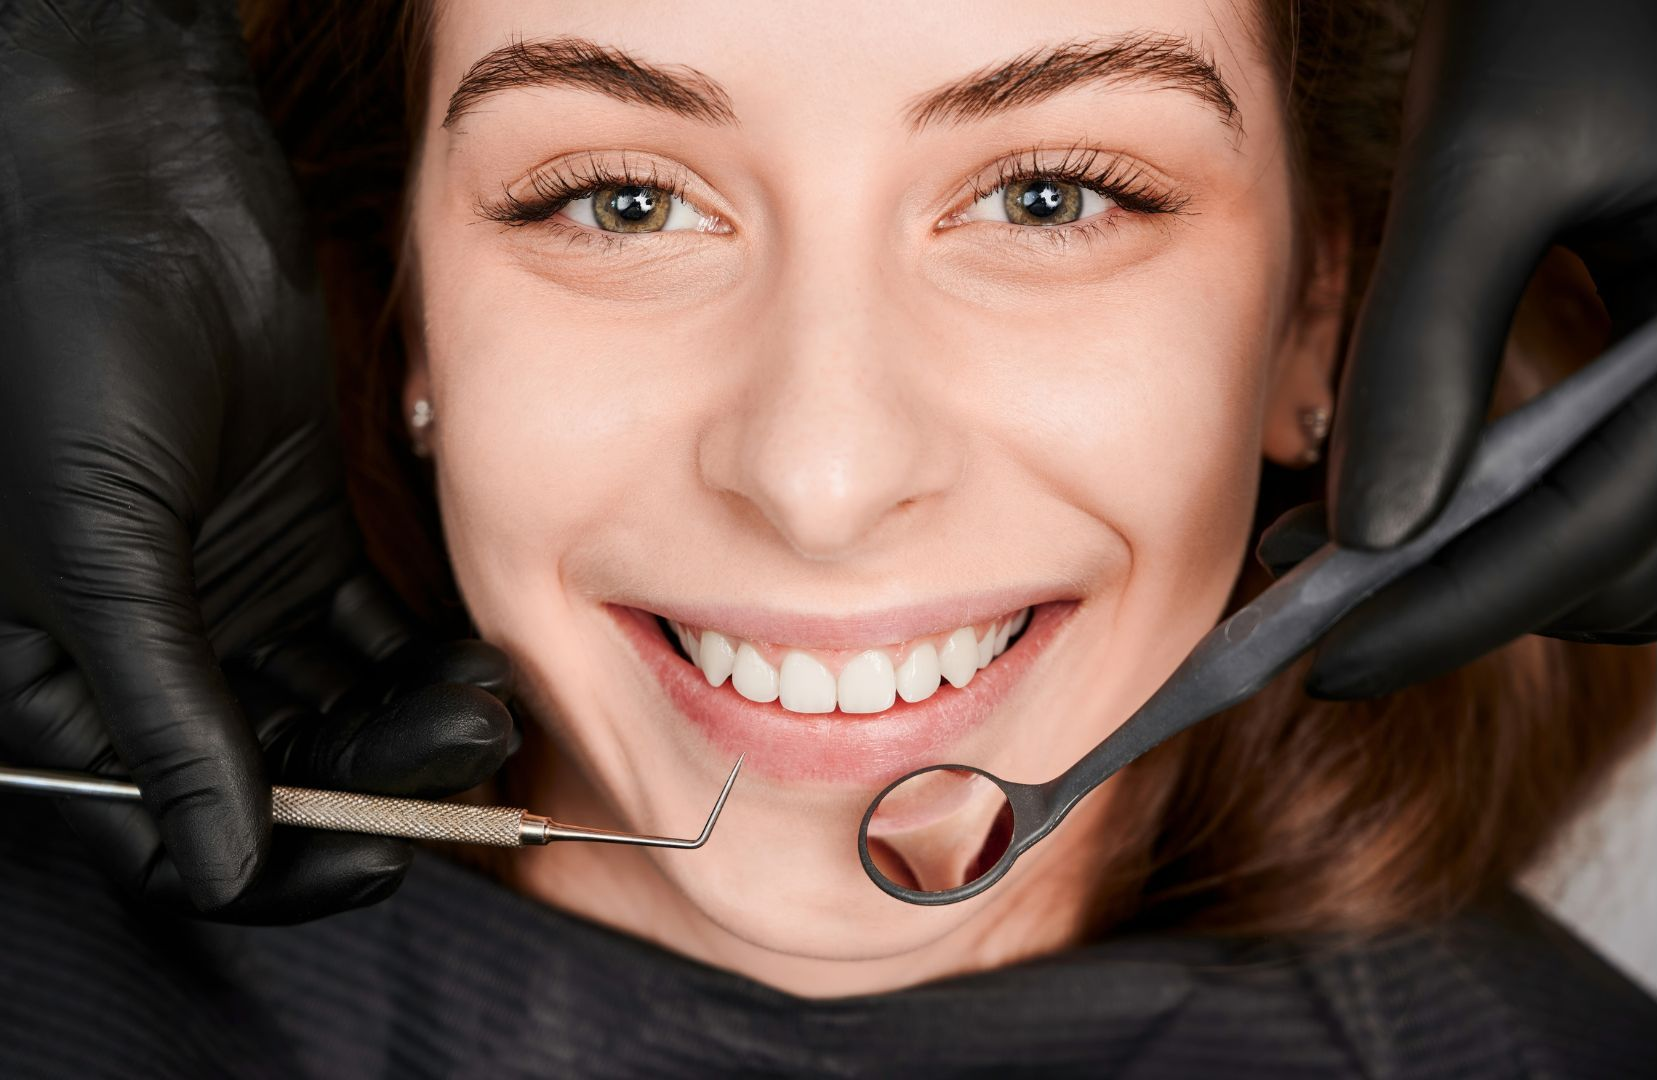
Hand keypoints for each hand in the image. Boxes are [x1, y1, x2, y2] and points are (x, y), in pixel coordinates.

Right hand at [0, 2, 497, 915]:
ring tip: (488, 702)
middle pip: (273, 774)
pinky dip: (421, 660)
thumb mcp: (101, 551)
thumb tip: (220, 863)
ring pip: (334, 709)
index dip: (275, 859)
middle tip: (469, 752)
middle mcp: (143, 660)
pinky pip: (369, 637)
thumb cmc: (66, 355)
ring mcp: (226, 603)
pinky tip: (479, 663)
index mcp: (55, 687)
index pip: (168, 825)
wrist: (129, 200)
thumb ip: (164, 709)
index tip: (381, 853)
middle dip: (374, 777)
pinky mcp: (295, 544)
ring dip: (413, 721)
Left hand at [1294, 0, 1656, 696]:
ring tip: (1351, 544)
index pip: (1598, 532)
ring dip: (1501, 561)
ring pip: (1639, 539)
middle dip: (1470, 594)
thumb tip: (1368, 534)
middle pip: (1628, 559)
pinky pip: (1639, 477)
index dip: (1450, 611)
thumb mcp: (1488, 157)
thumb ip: (1428, 344)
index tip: (1324, 665)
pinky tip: (1432, 482)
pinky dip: (1539, 505)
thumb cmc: (1570, 1)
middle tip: (1318, 599)